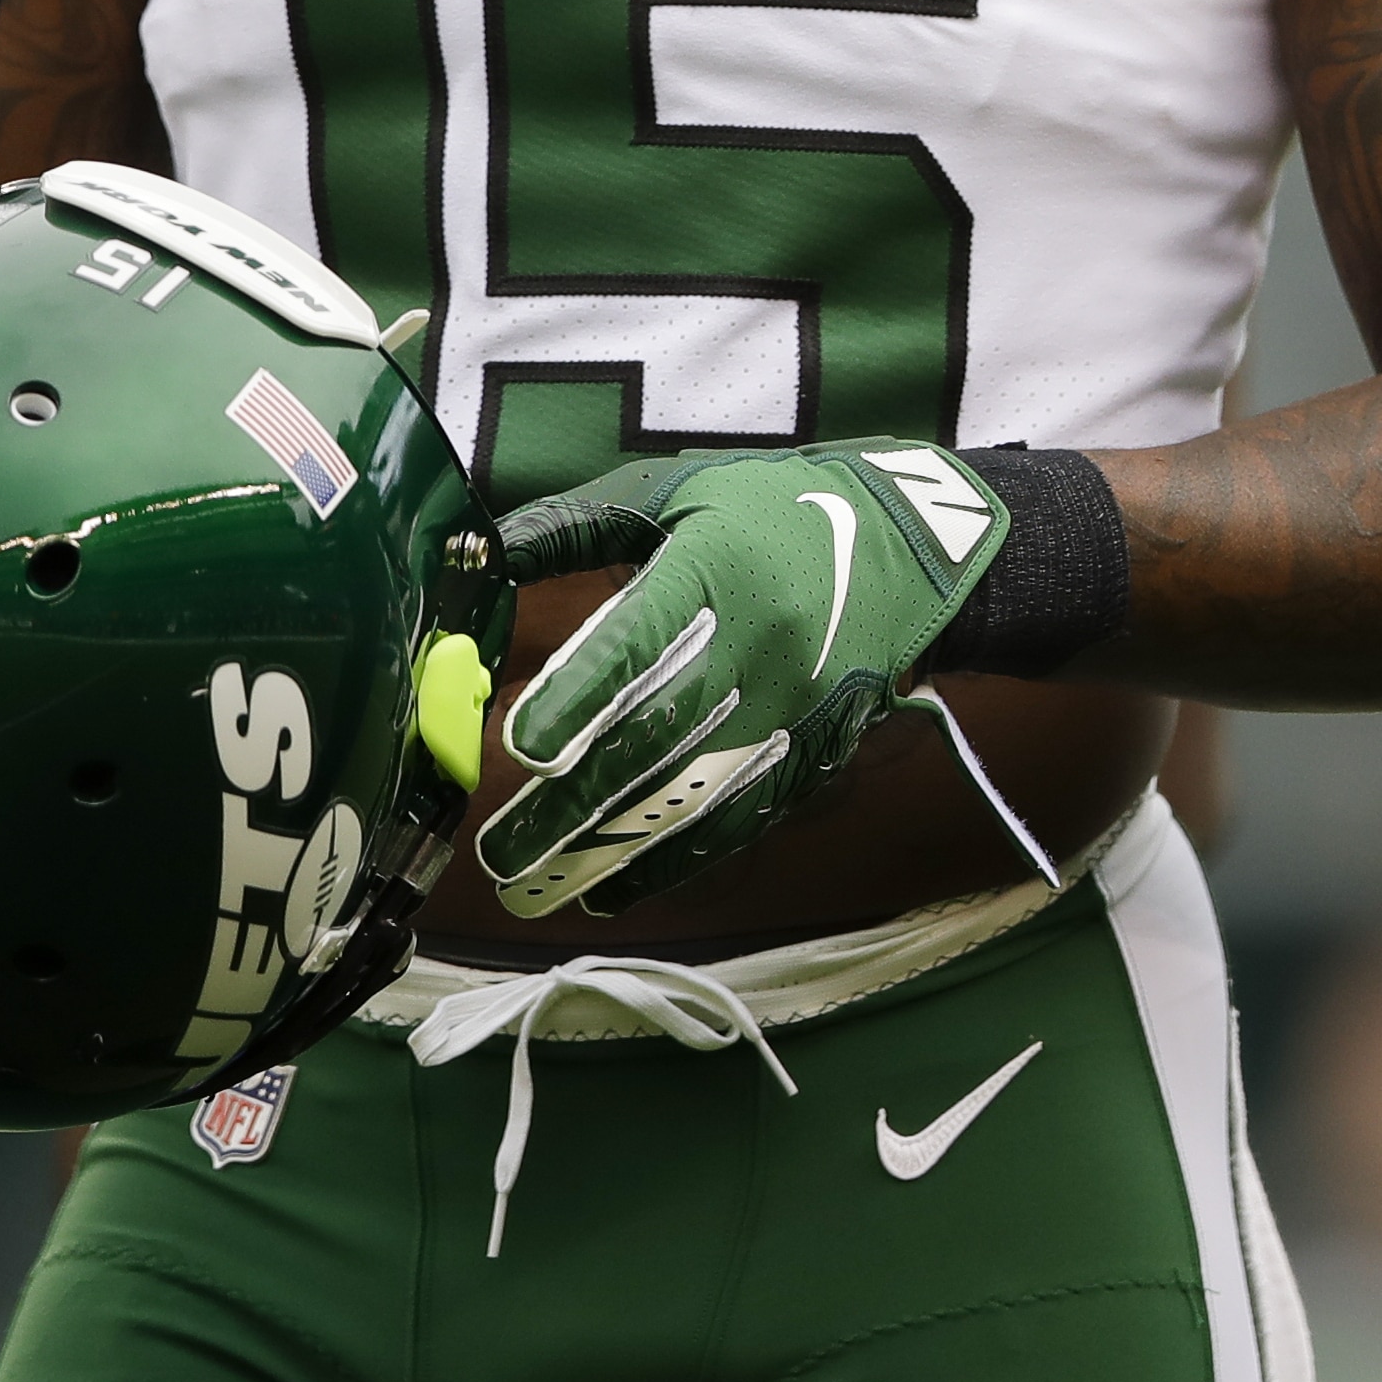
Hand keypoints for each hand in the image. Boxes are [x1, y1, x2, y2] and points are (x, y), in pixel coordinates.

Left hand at [473, 441, 1008, 915]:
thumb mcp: (672, 490)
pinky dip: (673, 862)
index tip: (522, 748)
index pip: (644, 637)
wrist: (907, 546)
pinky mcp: (813, 751)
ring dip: (609, 849)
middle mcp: (760, 642)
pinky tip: (610, 891)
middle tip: (500, 854)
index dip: (583, 693)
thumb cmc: (761, 509)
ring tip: (533, 889)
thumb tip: (475, 561)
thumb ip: (569, 528)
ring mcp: (793, 707)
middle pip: (659, 733)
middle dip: (575, 801)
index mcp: (718, 565)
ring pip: (694, 792)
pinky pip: (738, 820)